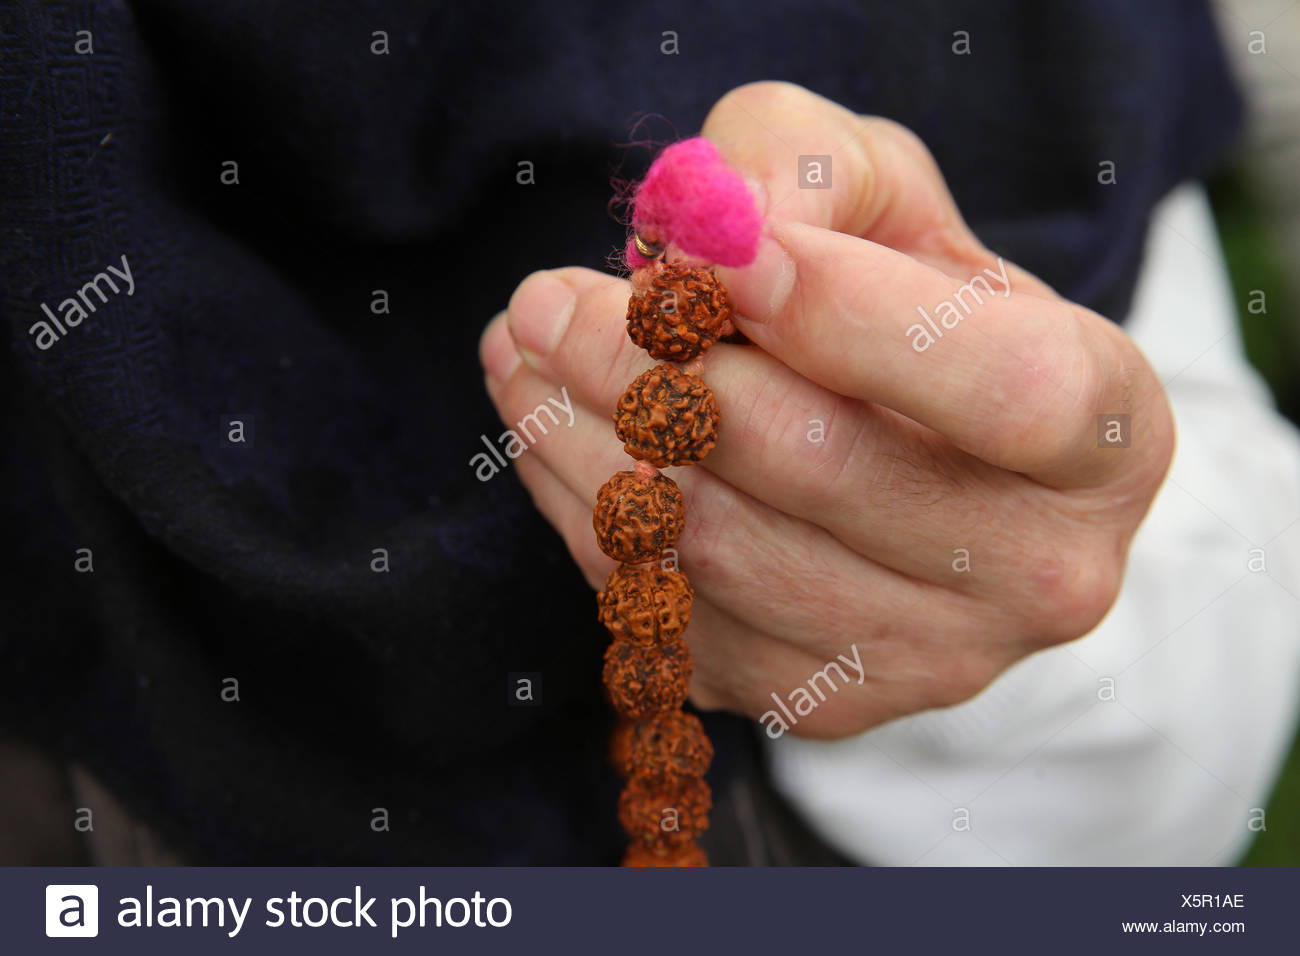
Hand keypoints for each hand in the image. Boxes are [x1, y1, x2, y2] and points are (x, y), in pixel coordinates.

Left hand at [478, 81, 1172, 738]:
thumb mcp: (882, 192)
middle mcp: (1037, 573)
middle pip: (823, 472)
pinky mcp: (817, 702)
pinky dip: (586, 513)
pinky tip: (557, 435)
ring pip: (718, 550)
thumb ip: (804, 174)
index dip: (852, 320)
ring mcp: (927, 661)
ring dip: (585, 438)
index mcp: (1104, 436)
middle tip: (546, 298)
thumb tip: (697, 244)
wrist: (911, 448)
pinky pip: (668, 611)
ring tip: (527, 350)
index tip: (720, 255)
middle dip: (651, 367)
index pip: (1004, 393)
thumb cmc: (905, 300)